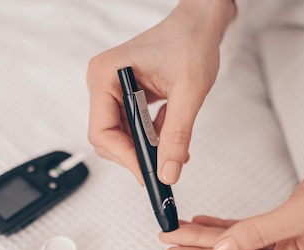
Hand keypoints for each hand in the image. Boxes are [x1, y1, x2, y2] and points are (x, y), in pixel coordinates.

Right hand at [86, 0, 235, 183]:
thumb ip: (177, 135)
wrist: (201, 23)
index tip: (149, 172)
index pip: (102, 131)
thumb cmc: (191, 41)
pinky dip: (153, 137)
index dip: (125, 156)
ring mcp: (114, 90)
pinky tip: (171, 131)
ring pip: (122, 137)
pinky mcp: (126, 96)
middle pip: (108, 138)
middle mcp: (104, 82)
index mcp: (107, 75)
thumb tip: (168, 172)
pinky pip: (133, 128)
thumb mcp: (189, 92)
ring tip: (175, 145)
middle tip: (165, 165)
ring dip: (148, 147)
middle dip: (137, 154)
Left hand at [160, 121, 303, 249]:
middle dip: (199, 246)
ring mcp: (296, 244)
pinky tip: (207, 220)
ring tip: (179, 228)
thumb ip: (259, 232)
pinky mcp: (294, 225)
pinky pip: (252, 228)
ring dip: (210, 234)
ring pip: (241, 241)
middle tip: (166, 239)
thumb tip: (221, 249)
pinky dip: (228, 224)